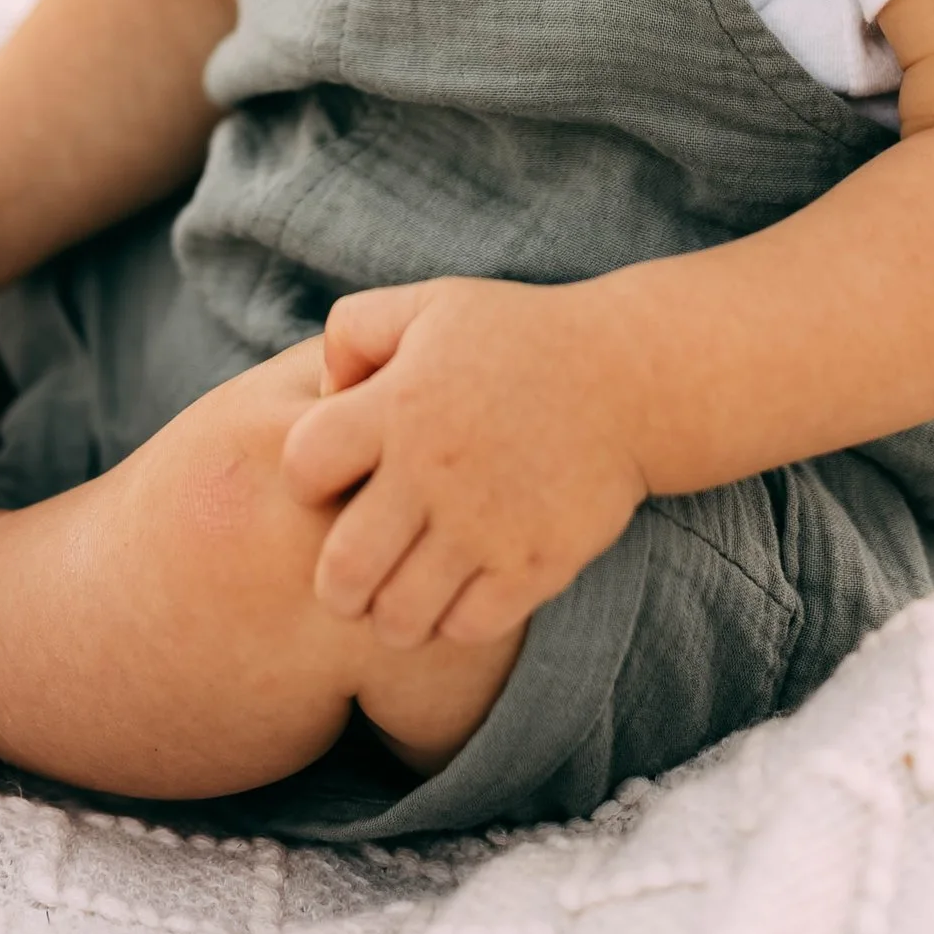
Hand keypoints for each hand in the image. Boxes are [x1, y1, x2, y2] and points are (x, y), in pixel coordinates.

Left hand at [278, 277, 649, 648]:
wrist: (629, 376)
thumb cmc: (519, 339)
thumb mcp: (431, 304)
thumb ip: (356, 329)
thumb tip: (320, 392)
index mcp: (398, 403)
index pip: (304, 467)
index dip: (306, 480)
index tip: (334, 482)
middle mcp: (433, 470)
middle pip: (342, 571)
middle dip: (336, 583)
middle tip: (353, 573)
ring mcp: (486, 525)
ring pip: (399, 617)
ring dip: (391, 613)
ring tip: (404, 590)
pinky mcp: (534, 564)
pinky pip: (465, 628)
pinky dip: (453, 621)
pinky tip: (460, 591)